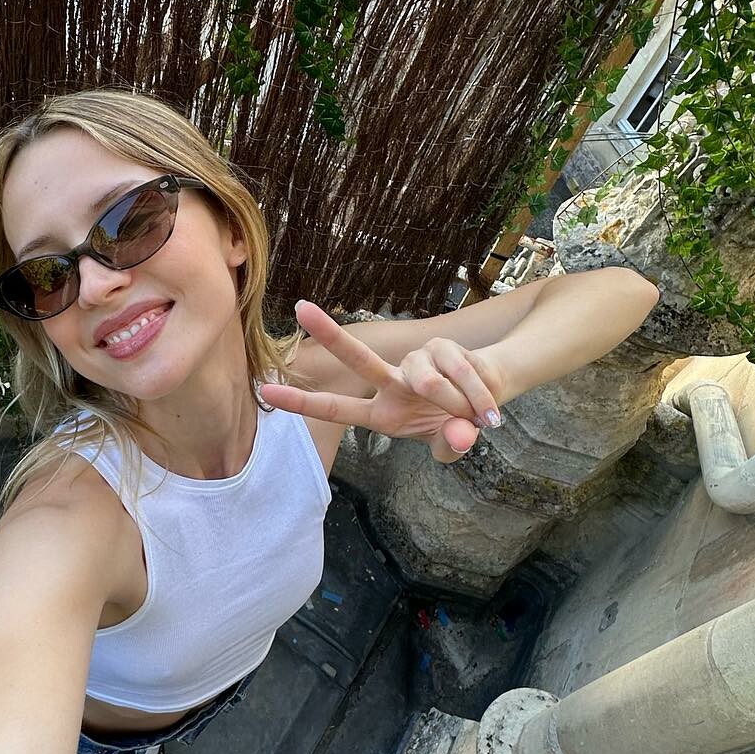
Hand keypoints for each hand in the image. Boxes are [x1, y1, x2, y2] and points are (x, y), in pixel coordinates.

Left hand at [261, 300, 504, 464]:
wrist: (487, 399)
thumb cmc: (455, 424)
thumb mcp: (450, 443)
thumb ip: (452, 445)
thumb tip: (461, 436)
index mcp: (381, 414)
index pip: (336, 408)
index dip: (302, 403)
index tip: (266, 391)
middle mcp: (391, 383)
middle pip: (359, 357)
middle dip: (331, 334)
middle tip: (299, 308)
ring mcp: (413, 363)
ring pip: (429, 381)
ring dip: (457, 402)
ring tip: (477, 416)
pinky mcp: (439, 348)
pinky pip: (460, 372)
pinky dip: (479, 395)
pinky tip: (488, 406)